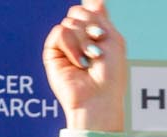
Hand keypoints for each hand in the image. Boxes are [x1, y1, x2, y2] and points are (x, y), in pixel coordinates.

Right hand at [43, 0, 126, 133]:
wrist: (98, 98)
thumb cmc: (110, 75)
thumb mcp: (113, 40)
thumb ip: (100, 17)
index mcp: (94, 34)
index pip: (89, 9)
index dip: (94, 15)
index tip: (103, 35)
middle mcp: (79, 38)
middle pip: (78, 12)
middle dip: (91, 27)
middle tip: (98, 48)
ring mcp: (65, 45)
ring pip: (70, 22)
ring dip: (84, 40)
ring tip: (90, 58)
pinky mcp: (53, 53)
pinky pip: (60, 32)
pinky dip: (72, 47)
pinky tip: (79, 62)